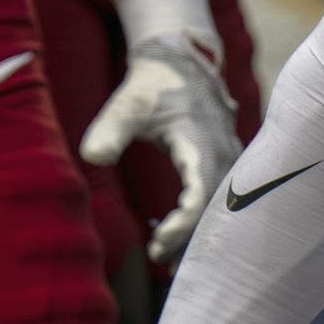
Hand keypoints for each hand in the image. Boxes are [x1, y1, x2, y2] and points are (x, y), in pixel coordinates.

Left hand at [85, 0, 240, 264]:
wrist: (182, 62)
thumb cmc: (152, 86)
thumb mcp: (126, 105)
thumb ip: (109, 131)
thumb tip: (93, 159)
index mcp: (202, 142)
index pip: (201, 194)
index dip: (183, 223)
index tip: (156, 243)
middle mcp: (224, 152)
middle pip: (217, 208)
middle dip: (192, 237)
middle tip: (159, 262)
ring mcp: (230, 156)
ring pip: (223, 203)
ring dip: (200, 230)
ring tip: (168, 258)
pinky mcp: (227, 159)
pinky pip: (222, 194)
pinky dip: (204, 216)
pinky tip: (179, 235)